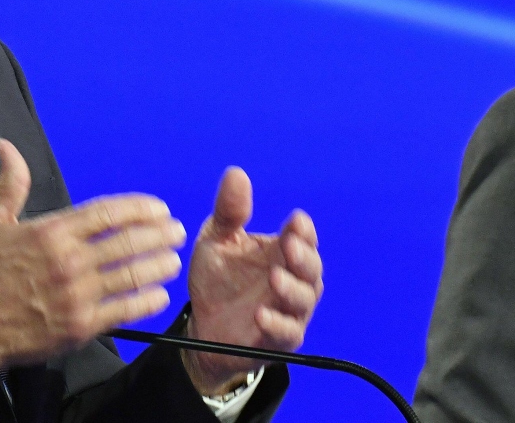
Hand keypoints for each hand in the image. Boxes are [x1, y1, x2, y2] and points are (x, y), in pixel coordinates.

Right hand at [0, 139, 186, 385]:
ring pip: (130, 275)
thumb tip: (7, 147)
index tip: (158, 208)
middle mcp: (68, 261)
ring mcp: (75, 296)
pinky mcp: (78, 327)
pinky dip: (146, 302)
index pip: (107, 213)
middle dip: (158, 234)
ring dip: (158, 266)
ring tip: (173, 260)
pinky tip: (159, 295)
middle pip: (127, 242)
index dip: (139, 208)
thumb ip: (10, 184)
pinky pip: (122, 311)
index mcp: (50, 232)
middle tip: (176, 231)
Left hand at [183, 167, 323, 395]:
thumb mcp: (216, 241)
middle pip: (311, 267)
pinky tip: (262, 315)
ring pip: (304, 299)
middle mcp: (293, 279)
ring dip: (292, 289)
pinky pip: (287, 333)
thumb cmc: (217, 279)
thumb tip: (236, 173)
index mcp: (282, 252)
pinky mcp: (278, 340)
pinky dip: (278, 324)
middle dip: (303, 256)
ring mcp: (289, 310)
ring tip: (274, 278)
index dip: (304, 231)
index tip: (296, 221)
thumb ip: (229, 212)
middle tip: (289, 246)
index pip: (304, 238)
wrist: (203, 326)